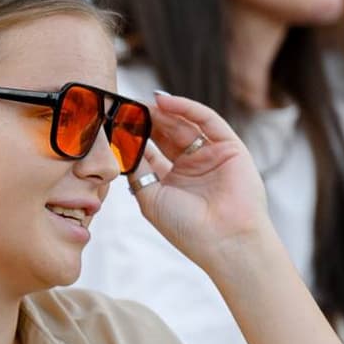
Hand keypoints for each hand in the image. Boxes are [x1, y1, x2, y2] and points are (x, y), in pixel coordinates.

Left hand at [128, 92, 274, 273]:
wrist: (224, 241)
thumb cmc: (186, 228)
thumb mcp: (151, 198)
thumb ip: (136, 170)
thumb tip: (119, 144)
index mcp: (172, 180)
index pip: (150, 150)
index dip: (133, 136)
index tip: (113, 122)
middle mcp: (192, 165)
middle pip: (166, 134)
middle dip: (147, 119)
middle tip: (127, 105)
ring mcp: (211, 155)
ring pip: (184, 124)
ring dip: (163, 112)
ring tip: (142, 101)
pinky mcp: (230, 147)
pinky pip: (207, 120)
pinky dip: (186, 108)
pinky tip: (164, 101)